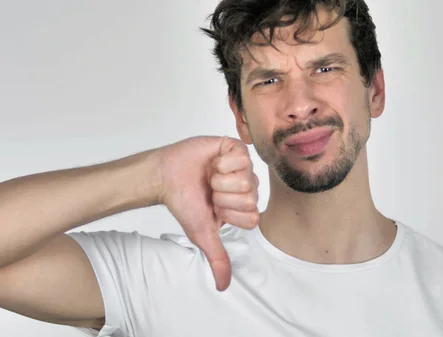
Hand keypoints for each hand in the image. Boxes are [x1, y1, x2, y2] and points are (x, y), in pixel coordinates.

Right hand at [157, 136, 258, 290]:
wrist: (166, 177)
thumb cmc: (184, 202)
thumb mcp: (203, 234)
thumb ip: (218, 259)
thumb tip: (223, 287)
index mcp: (244, 206)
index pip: (253, 217)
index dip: (230, 214)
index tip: (214, 209)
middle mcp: (247, 186)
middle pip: (250, 198)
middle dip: (223, 197)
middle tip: (210, 192)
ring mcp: (243, 166)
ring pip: (246, 178)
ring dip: (221, 180)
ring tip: (210, 177)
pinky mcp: (235, 147)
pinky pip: (242, 157)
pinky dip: (222, 163)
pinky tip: (213, 163)